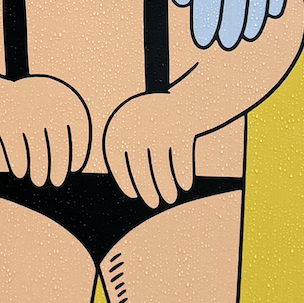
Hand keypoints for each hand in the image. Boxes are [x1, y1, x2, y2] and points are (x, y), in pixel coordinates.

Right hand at [0, 76, 90, 187]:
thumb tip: (73, 164)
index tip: (74, 169)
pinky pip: (15, 145)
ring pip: (36, 146)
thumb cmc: (28, 108)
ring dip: (39, 167)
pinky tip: (20, 173)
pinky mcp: (4, 117)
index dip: (79, 151)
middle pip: (58, 140)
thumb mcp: (49, 106)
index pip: (79, 127)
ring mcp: (24, 108)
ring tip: (39, 182)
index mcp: (62, 95)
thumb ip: (64, 126)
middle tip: (56, 182)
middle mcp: (46, 99)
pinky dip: (18, 161)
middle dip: (58, 166)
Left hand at [103, 90, 202, 209]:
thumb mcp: (132, 130)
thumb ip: (126, 153)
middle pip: (140, 167)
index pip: (118, 161)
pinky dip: (183, 173)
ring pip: (161, 166)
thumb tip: (131, 188)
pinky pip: (181, 158)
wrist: (180, 99)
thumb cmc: (150, 122)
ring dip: (166, 185)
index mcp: (120, 126)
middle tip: (154, 203)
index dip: (125, 180)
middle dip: (148, 189)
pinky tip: (185, 185)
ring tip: (170, 198)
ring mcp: (160, 126)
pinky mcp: (182, 127)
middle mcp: (137, 125)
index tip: (134, 194)